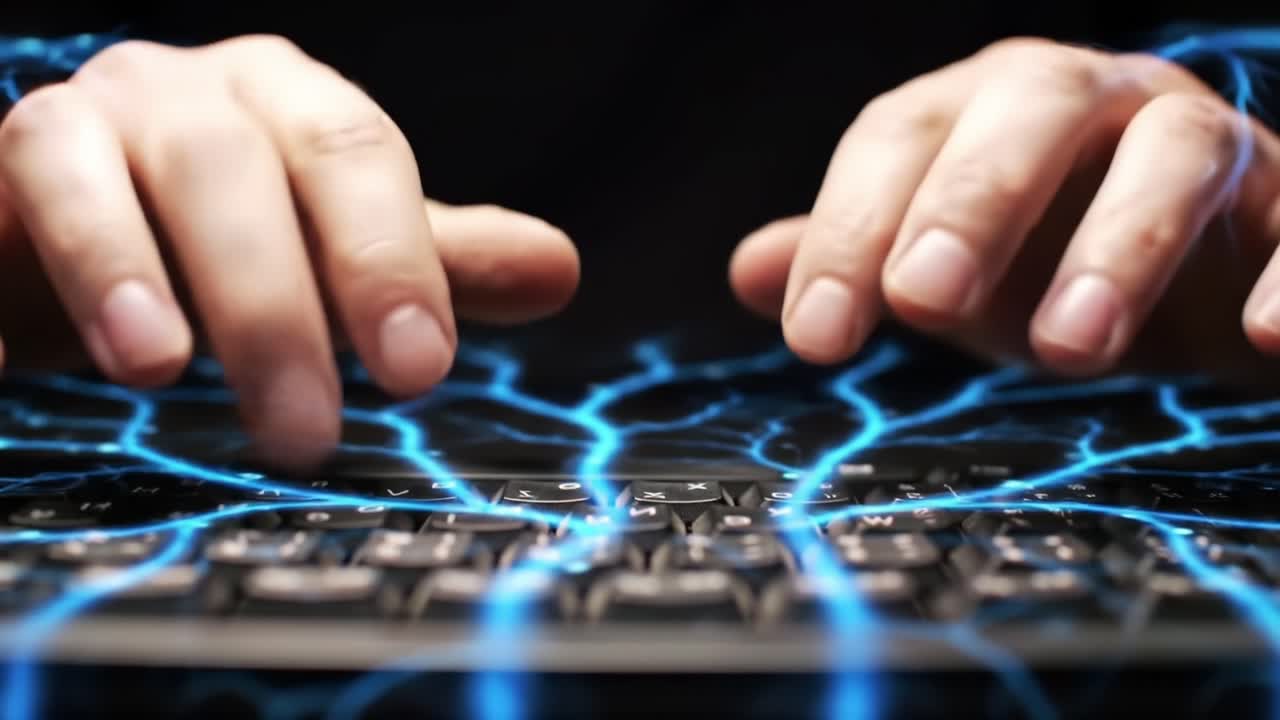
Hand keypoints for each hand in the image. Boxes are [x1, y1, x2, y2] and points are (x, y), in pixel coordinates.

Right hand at [0, 36, 578, 464]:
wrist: (99, 212)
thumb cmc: (238, 232)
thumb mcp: (343, 247)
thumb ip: (437, 259)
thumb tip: (558, 268)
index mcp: (295, 106)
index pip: (357, 157)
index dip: (389, 260)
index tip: (419, 369)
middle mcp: (195, 96)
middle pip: (237, 175)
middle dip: (274, 305)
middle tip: (306, 426)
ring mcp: (86, 118)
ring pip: (103, 169)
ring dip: (127, 273)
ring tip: (158, 370)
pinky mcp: (8, 164)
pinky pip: (2, 201)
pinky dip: (8, 277)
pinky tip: (9, 360)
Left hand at [731, 37, 1279, 382]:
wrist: (1194, 265)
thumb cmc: (1048, 252)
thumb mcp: (943, 258)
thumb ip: (855, 255)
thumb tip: (749, 272)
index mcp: (986, 110)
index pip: (899, 139)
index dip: (849, 229)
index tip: (817, 336)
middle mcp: (1093, 104)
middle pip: (1027, 115)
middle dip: (972, 202)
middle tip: (925, 301)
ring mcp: (1202, 144)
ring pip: (1170, 156)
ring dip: (1119, 247)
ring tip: (1069, 348)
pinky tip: (1257, 337)